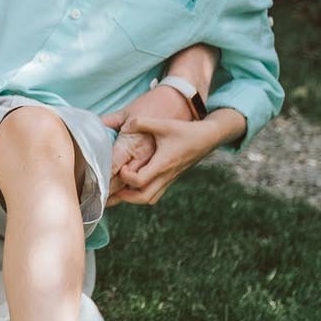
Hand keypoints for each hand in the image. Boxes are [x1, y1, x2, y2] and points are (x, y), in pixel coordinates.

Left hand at [103, 110, 240, 205]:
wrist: (208, 138)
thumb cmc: (186, 131)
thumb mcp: (163, 124)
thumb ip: (142, 122)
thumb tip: (125, 124)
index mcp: (162, 164)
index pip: (140, 181)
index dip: (127, 177)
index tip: (122, 166)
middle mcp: (166, 175)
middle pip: (144, 198)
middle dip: (125, 197)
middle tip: (112, 188)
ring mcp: (169, 179)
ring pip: (150, 198)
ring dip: (133, 197)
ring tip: (119, 189)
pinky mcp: (171, 178)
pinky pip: (155, 193)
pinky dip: (142, 193)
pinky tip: (133, 184)